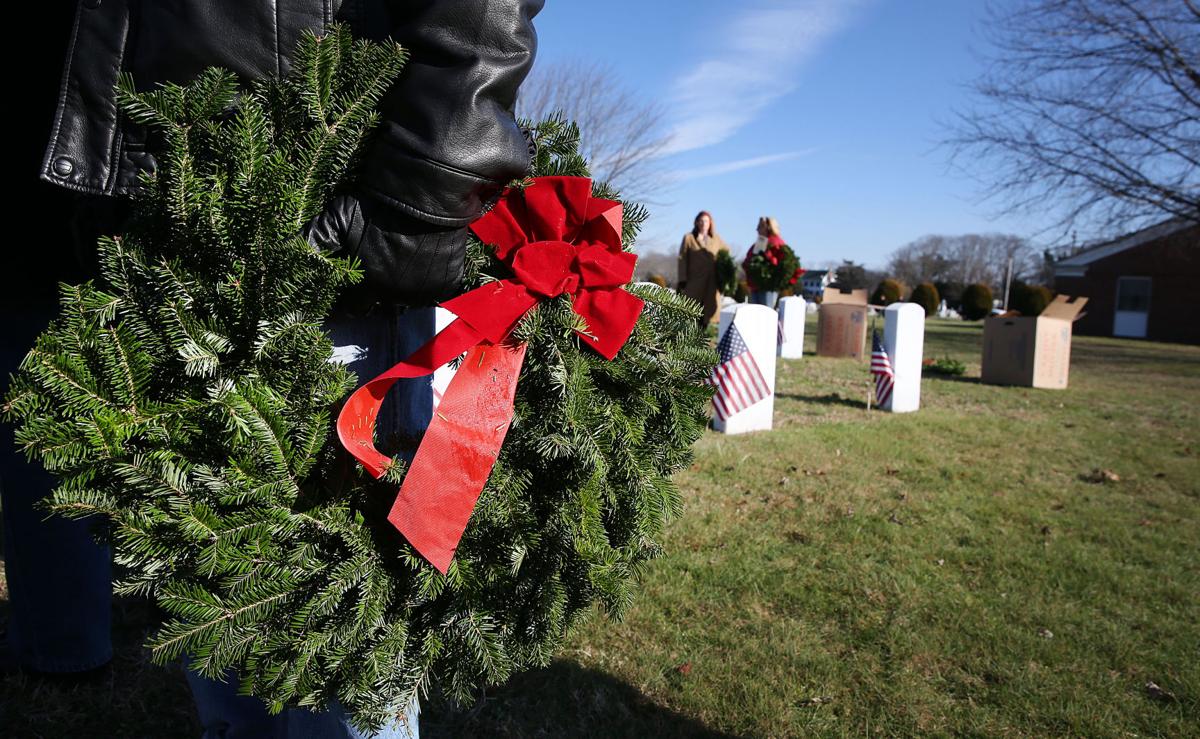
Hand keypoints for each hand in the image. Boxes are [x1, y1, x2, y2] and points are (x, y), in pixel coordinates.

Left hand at [302, 191, 465, 309]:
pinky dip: (428, 282)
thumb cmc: (378, 207)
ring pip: (408, 301)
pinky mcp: (447, 284)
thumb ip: (314, 240)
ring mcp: (424, 292)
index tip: (347, 289)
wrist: (426, 195)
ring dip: (401, 289)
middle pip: (381, 306)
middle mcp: (396, 297)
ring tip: (399, 266)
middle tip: (376, 270)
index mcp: (368, 287)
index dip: (347, 300)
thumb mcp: (338, 218)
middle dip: (375, 293)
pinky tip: (422, 264)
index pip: (352, 309)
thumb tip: (283, 253)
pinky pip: (435, 292)